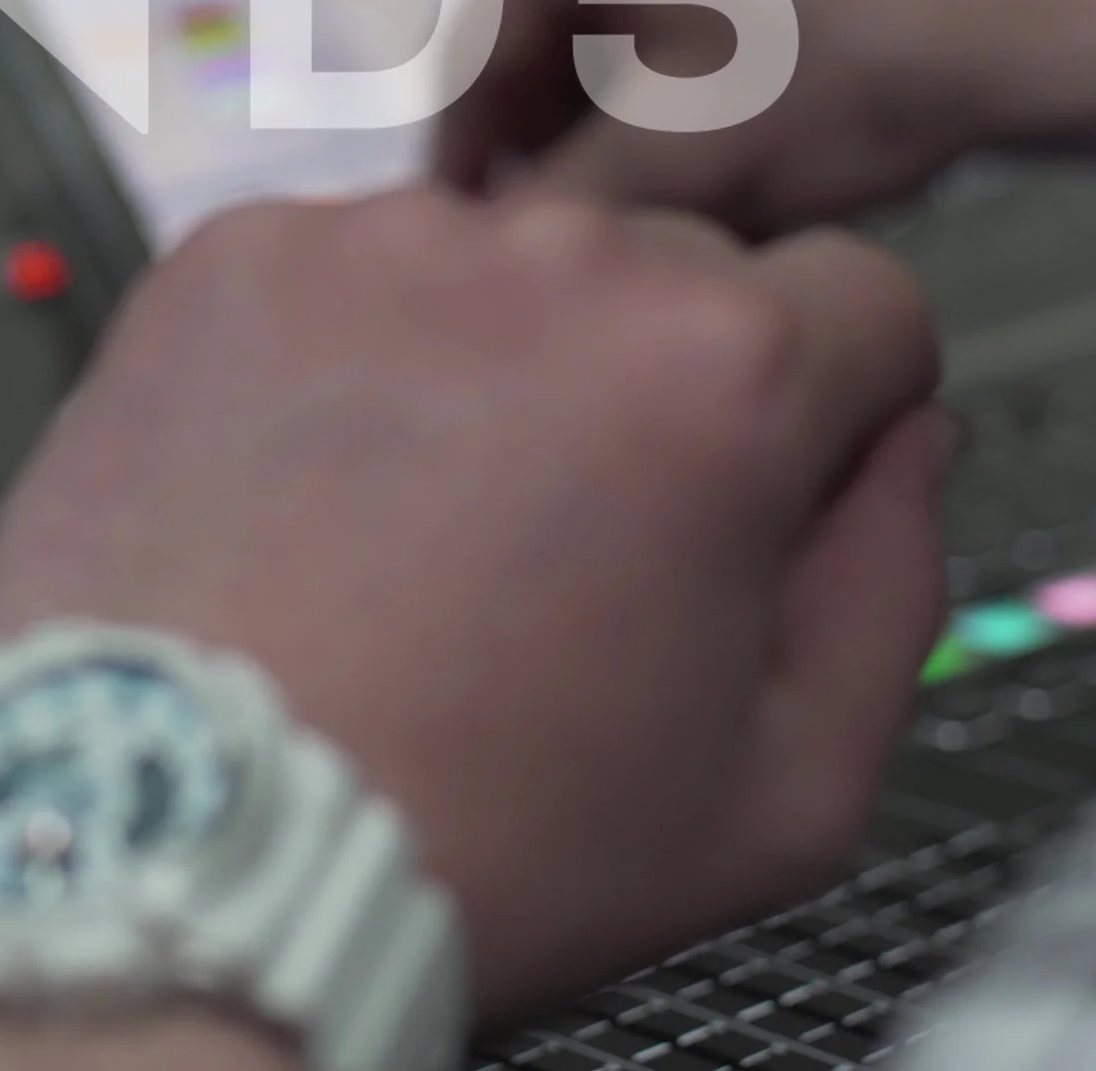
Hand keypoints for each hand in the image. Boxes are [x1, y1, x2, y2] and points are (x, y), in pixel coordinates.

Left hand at [0, 187, 953, 1016]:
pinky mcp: (226, 265)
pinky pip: (337, 275)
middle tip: (571, 547)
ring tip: (420, 533)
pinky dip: (340, 359)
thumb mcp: (785, 789)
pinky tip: (315, 494)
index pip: (861, 301)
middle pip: (675, 270)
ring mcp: (373, 246)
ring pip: (499, 267)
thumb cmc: (478, 840)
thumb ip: (892, 583)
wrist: (193, 850)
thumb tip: (903, 445)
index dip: (830, 412)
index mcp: (723, 369)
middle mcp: (553, 262)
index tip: (759, 491)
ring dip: (493, 361)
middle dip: (656, 383)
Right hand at [437, 0, 1095, 231]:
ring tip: (600, 215)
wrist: (1029, 43)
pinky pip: (642, 3)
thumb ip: (557, 209)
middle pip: (528, 25)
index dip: (464, 159)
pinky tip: (659, 162)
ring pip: (583, 23)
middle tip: (532, 245)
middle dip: (530, 137)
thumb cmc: (875, 80)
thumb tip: (468, 256)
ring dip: (582, 118)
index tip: (458, 245)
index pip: (480, 37)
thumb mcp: (687, 164)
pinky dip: (638, 83)